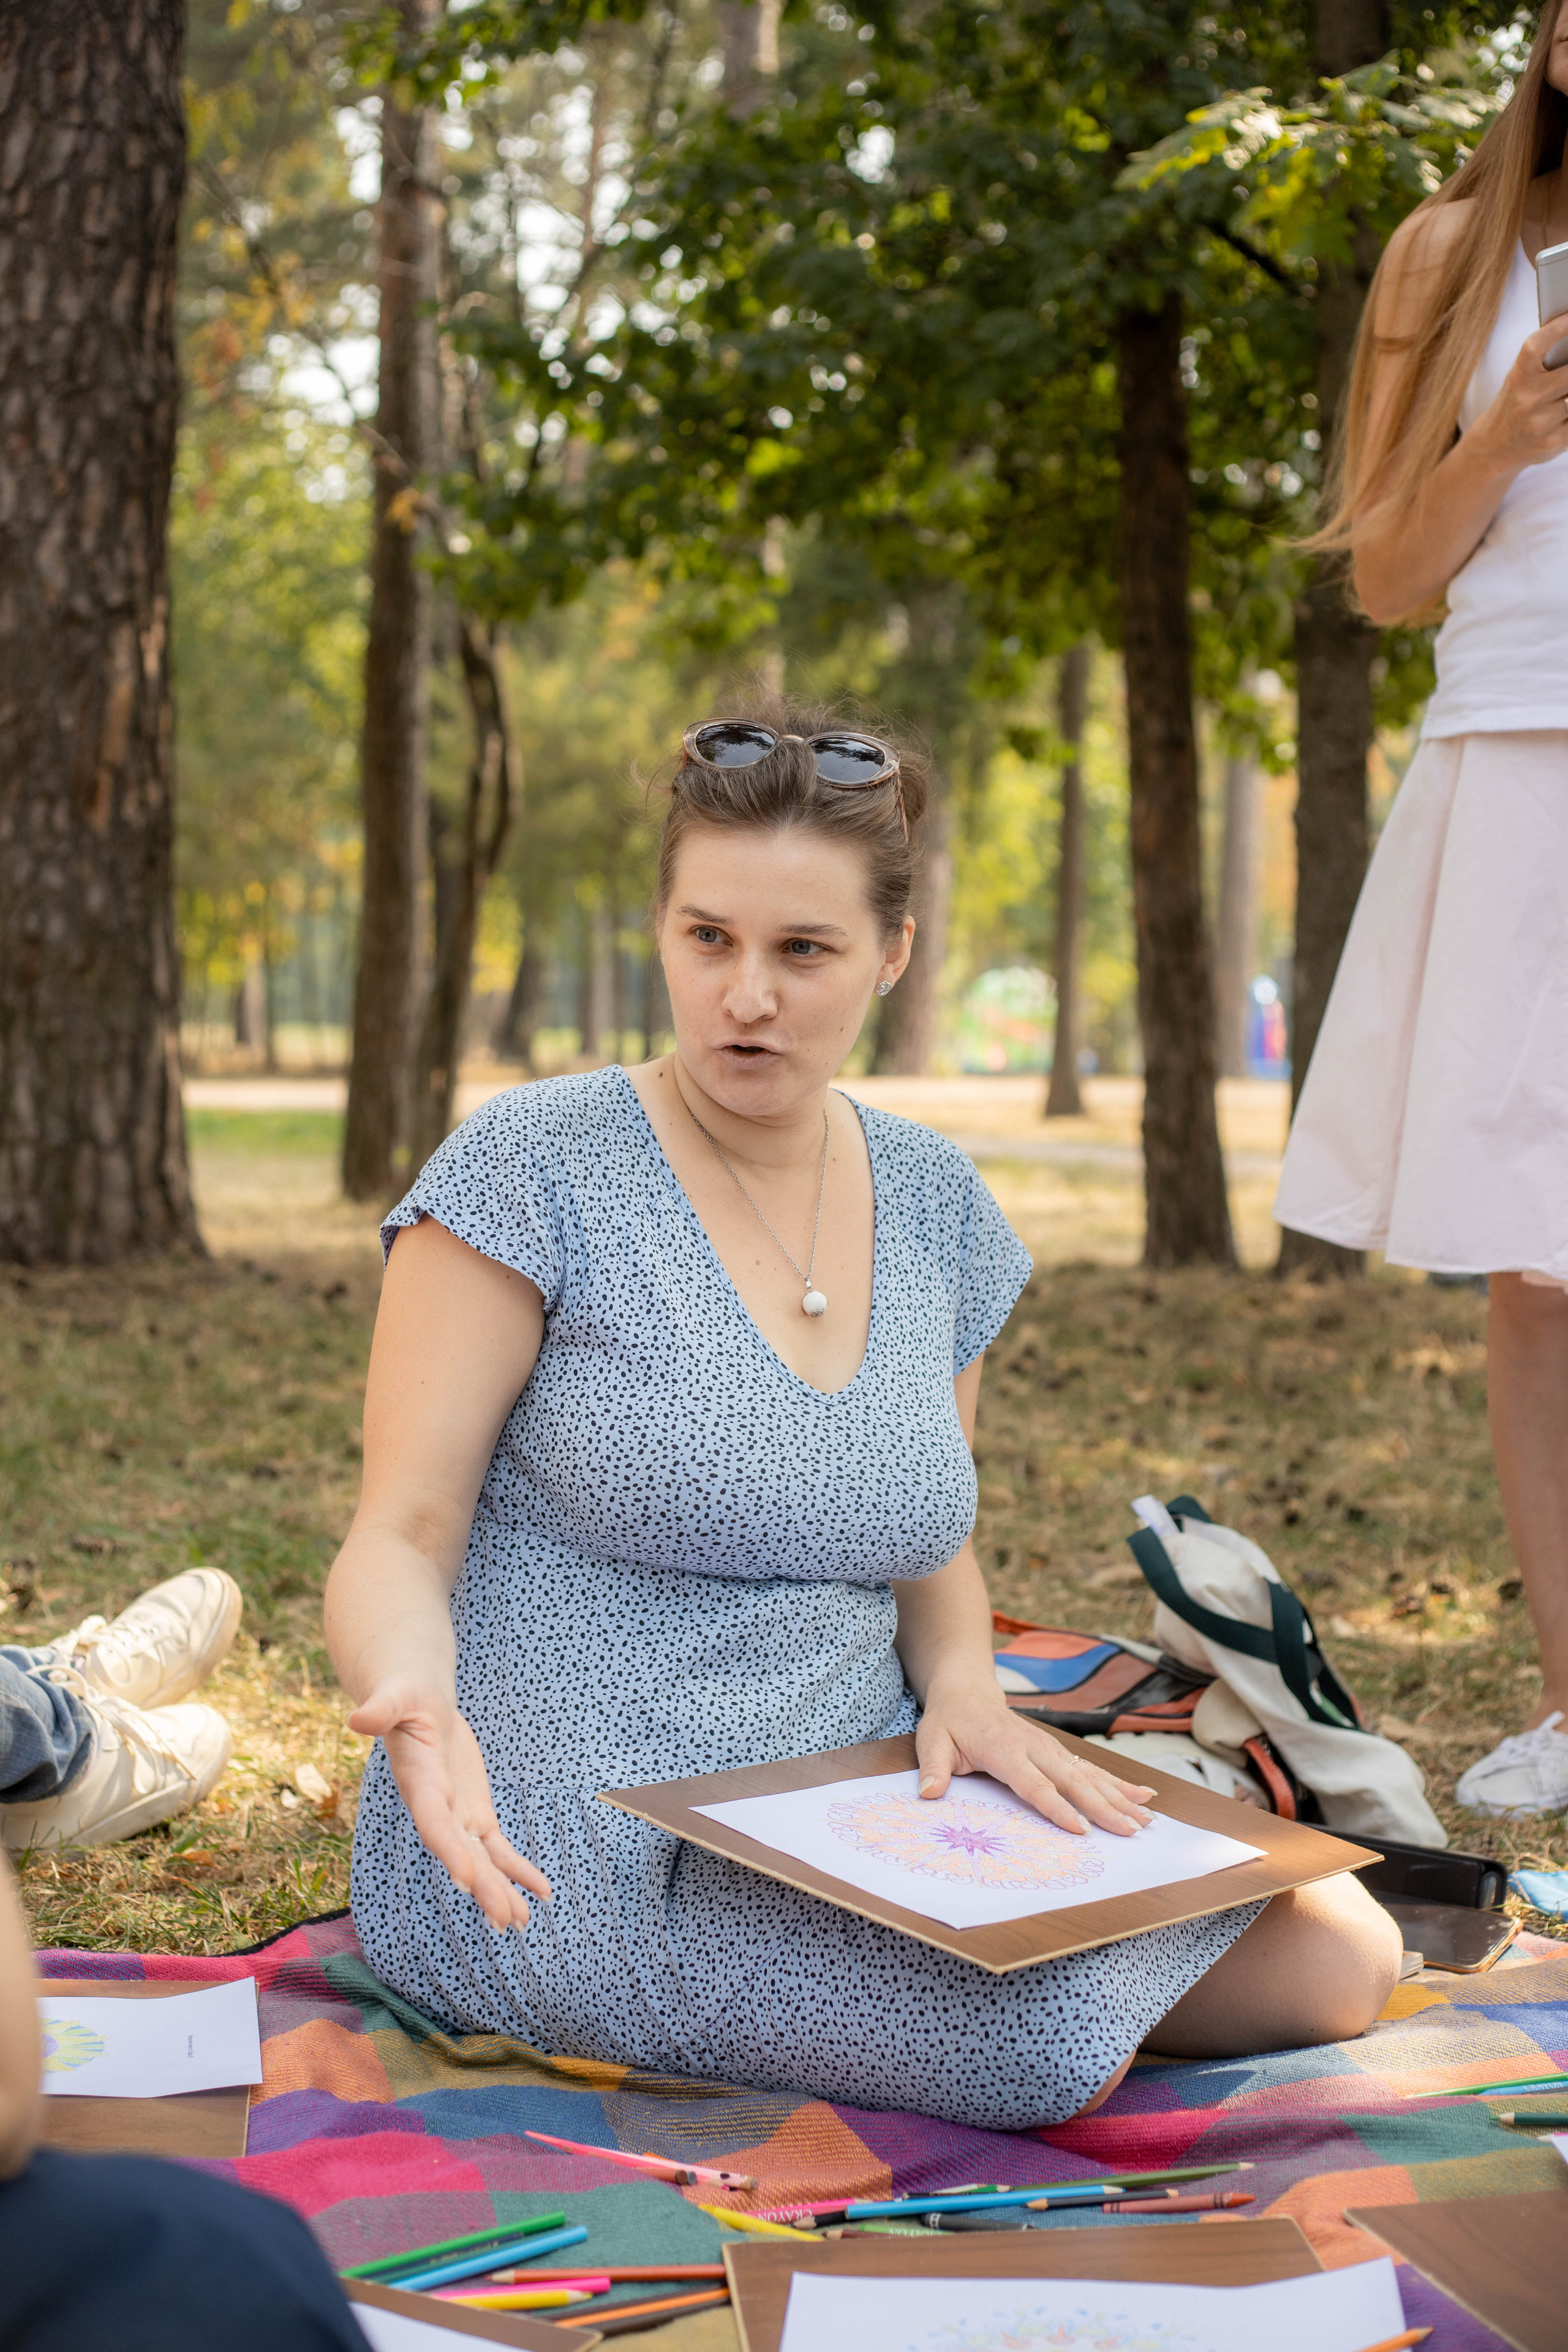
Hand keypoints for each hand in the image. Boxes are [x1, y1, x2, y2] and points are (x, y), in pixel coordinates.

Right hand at [349, 1678, 551, 1930]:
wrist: (417, 1704)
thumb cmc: (405, 1695)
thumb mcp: (397, 1694)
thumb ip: (381, 1707)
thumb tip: (357, 1717)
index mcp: (419, 1784)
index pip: (434, 1823)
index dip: (449, 1850)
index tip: (468, 1879)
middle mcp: (437, 1809)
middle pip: (461, 1852)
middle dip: (484, 1886)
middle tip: (506, 1921)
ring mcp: (457, 1815)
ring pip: (481, 1859)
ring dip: (501, 1889)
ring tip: (522, 1923)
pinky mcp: (475, 1813)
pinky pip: (498, 1848)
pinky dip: (519, 1869)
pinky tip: (542, 1892)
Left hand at [914, 1680, 1155, 1837]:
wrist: (966, 1691)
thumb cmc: (949, 1722)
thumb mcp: (932, 1742)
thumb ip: (934, 1769)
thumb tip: (928, 1794)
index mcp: (1005, 1750)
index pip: (1034, 1783)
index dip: (1057, 1807)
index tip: (1081, 1829)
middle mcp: (1034, 1747)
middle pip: (1073, 1781)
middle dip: (1104, 1807)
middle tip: (1131, 1831)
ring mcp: (1050, 1748)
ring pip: (1089, 1775)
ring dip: (1120, 1798)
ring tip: (1147, 1819)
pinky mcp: (1058, 1751)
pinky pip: (1091, 1768)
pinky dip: (1118, 1783)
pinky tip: (1143, 1796)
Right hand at [1469, 315, 1567, 475]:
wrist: (1494, 448)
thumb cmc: (1514, 405)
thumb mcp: (1520, 378)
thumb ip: (1547, 361)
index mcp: (1518, 377)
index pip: (1536, 346)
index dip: (1557, 328)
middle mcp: (1526, 399)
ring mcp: (1539, 423)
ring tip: (1564, 392)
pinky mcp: (1553, 442)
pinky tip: (1565, 412)